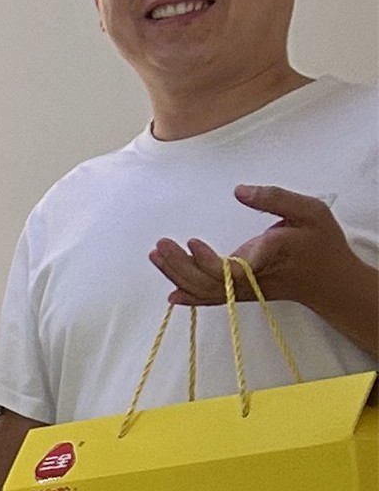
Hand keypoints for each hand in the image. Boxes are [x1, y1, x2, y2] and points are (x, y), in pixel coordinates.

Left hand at [149, 187, 357, 318]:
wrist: (331, 280)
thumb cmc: (321, 243)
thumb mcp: (309, 210)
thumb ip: (274, 199)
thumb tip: (239, 190)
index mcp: (267, 257)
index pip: (228, 270)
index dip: (205, 262)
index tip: (192, 242)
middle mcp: (251, 280)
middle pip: (207, 283)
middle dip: (178, 266)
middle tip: (160, 245)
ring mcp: (245, 291)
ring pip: (205, 291)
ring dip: (177, 275)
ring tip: (157, 255)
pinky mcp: (243, 294)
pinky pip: (213, 299)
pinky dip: (191, 297)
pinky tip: (172, 295)